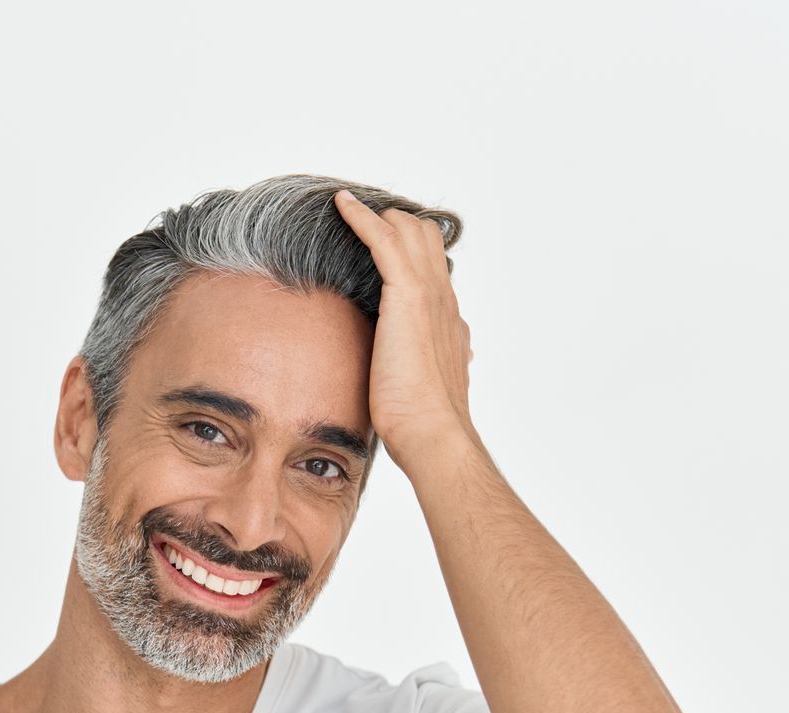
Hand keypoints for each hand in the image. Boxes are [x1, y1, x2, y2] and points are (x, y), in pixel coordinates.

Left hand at [333, 188, 476, 460]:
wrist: (432, 431)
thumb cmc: (421, 422)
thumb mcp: (423, 387)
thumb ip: (424, 369)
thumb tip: (423, 367)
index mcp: (447, 319)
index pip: (432, 268)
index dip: (409, 250)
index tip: (381, 245)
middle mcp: (444, 299)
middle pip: (426, 238)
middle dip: (394, 223)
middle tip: (360, 221)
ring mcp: (429, 293)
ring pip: (409, 230)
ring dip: (378, 215)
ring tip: (345, 206)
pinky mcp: (407, 294)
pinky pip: (383, 239)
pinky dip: (362, 216)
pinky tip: (340, 205)